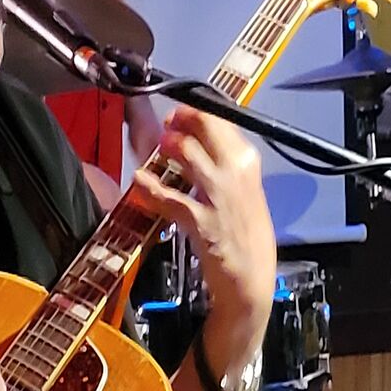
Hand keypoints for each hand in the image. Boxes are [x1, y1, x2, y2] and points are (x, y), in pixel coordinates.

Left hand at [132, 106, 277, 361]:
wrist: (250, 280)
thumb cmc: (248, 236)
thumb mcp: (246, 193)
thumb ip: (227, 168)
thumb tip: (201, 144)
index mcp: (248, 163)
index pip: (222, 121)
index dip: (196, 111)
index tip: (180, 114)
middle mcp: (235, 172)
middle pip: (204, 127)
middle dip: (180, 120)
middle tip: (167, 125)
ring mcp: (217, 195)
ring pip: (186, 153)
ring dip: (167, 145)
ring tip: (159, 146)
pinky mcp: (199, 220)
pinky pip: (168, 197)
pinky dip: (149, 188)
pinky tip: (139, 181)